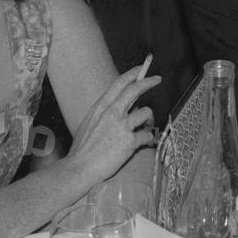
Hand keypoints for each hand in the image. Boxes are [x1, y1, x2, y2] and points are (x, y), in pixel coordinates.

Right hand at [66, 70, 161, 184]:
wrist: (79, 168)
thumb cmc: (82, 149)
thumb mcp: (89, 123)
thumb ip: (104, 113)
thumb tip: (119, 108)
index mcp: (101, 107)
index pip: (119, 83)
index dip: (132, 74)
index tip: (140, 69)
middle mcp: (112, 113)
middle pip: (135, 90)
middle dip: (148, 82)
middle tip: (157, 79)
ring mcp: (122, 126)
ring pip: (146, 112)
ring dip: (149, 120)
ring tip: (146, 127)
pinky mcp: (130, 142)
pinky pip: (147, 135)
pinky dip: (149, 139)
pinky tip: (146, 143)